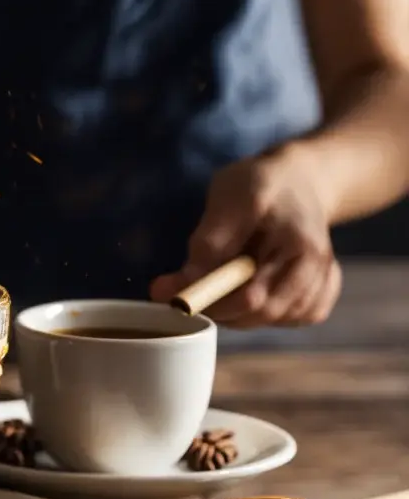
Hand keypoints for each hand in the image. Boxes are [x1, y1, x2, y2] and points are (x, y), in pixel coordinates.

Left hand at [150, 144, 342, 327]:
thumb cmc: (261, 184)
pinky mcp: (316, 294)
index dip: (211, 302)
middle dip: (220, 308)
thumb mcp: (231, 199)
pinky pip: (286, 320)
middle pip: (262, 314)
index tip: (177, 300)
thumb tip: (182, 285)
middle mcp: (318, 271)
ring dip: (239, 310)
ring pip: (272, 320)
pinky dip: (262, 311)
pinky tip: (249, 287)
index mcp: (300, 246)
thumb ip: (209, 243)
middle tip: (189, 293)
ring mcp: (321, 285)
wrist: (298, 178)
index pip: (253, 297)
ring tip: (221, 279)